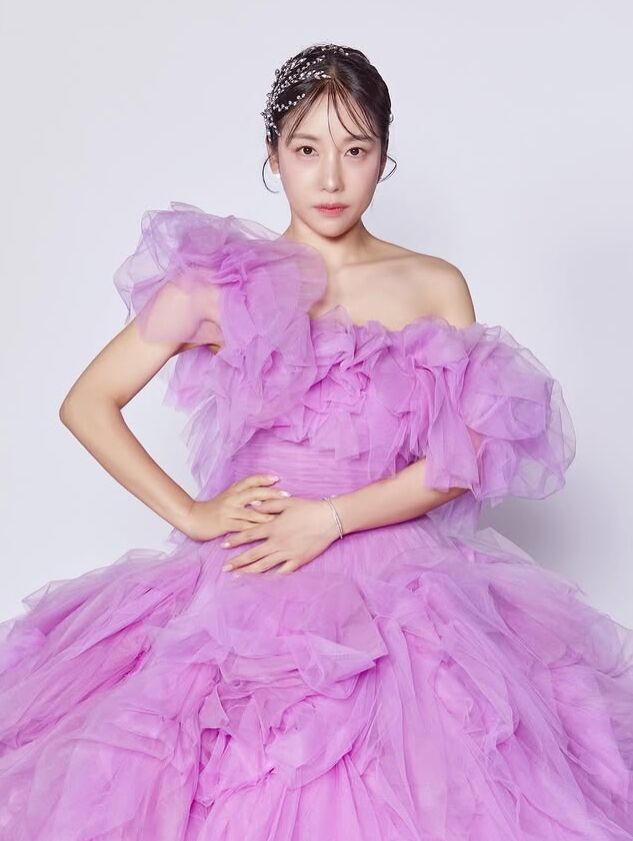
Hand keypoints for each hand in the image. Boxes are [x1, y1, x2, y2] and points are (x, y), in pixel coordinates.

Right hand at [183, 473, 288, 540]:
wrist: (192, 517)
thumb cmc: (213, 509)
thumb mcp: (227, 498)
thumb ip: (241, 495)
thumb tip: (262, 496)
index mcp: (233, 490)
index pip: (250, 480)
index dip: (263, 478)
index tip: (277, 478)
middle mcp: (232, 498)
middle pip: (254, 492)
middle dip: (271, 493)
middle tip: (287, 495)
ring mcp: (229, 511)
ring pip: (251, 511)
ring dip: (267, 514)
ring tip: (281, 516)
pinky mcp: (225, 524)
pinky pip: (243, 526)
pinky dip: (255, 529)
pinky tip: (266, 532)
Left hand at [220, 495, 342, 574]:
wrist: (329, 519)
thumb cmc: (308, 508)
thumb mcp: (286, 502)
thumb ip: (267, 505)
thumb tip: (251, 506)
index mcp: (273, 527)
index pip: (249, 535)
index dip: (235, 540)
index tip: (223, 545)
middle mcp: (277, 542)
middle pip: (253, 555)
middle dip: (237, 562)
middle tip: (224, 568)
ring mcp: (287, 553)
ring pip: (264, 566)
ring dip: (249, 572)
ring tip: (237, 577)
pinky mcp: (298, 561)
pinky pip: (282, 572)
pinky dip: (271, 578)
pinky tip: (262, 582)